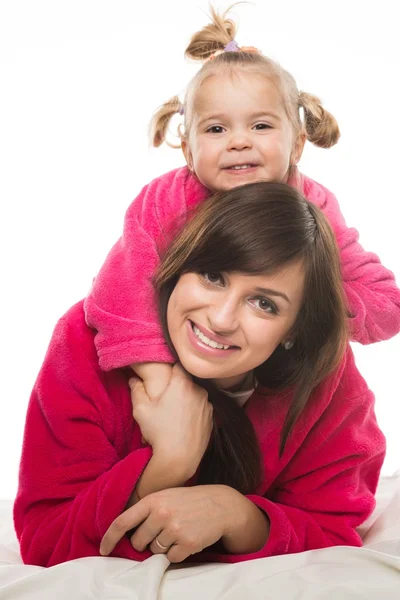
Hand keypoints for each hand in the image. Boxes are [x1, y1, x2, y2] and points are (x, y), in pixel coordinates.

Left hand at [100, 485, 235, 562]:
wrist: (220, 505)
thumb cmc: (189, 501)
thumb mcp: (166, 496)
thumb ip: (147, 510)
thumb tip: (126, 533)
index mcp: (153, 500)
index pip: (122, 521)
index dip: (109, 538)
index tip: (103, 550)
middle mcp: (161, 514)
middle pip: (137, 541)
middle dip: (145, 542)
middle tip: (161, 531)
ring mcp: (174, 529)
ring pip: (154, 551)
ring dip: (163, 546)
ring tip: (177, 531)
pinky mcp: (187, 543)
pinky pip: (171, 558)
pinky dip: (176, 553)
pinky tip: (186, 538)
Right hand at [130, 363, 212, 475]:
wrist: (179, 458)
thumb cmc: (159, 432)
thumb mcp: (141, 410)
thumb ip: (136, 390)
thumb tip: (133, 379)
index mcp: (182, 384)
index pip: (178, 366)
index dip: (170, 370)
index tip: (164, 377)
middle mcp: (199, 391)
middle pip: (187, 382)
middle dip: (177, 387)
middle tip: (166, 399)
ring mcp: (207, 405)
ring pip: (195, 395)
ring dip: (187, 399)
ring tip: (175, 414)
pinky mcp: (211, 418)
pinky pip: (201, 408)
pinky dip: (194, 411)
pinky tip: (184, 423)